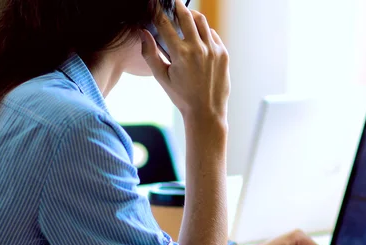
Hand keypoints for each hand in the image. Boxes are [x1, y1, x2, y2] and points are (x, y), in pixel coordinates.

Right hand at [141, 0, 229, 124]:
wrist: (207, 112)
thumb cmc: (182, 97)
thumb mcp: (161, 77)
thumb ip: (150, 53)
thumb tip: (142, 32)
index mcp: (180, 54)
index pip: (165, 24)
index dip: (158, 11)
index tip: (155, 5)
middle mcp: (198, 49)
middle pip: (186, 15)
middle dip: (177, 6)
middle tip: (172, 3)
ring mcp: (213, 50)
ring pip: (201, 21)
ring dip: (192, 16)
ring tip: (185, 17)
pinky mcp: (223, 54)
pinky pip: (212, 34)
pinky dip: (204, 32)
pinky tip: (198, 36)